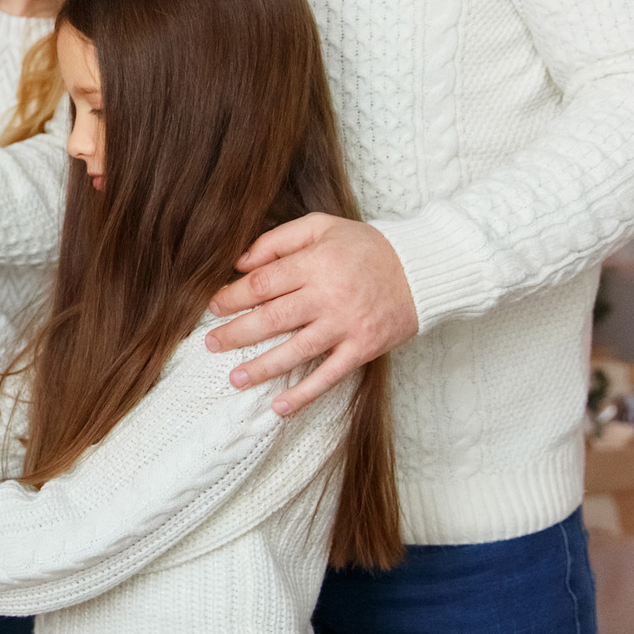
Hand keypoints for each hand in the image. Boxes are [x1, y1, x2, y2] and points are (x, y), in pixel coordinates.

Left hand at [207, 214, 417, 415]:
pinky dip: (304, 393)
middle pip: (272, 317)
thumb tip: (240, 263)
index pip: (263, 283)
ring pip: (295, 350)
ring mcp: (346, 325)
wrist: (422, 269)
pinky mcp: (363, 348)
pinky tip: (279, 406)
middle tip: (211, 343)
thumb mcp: (322, 226)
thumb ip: (279, 240)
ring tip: (235, 378)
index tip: (213, 306)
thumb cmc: (366, 247)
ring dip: (262, 367)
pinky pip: (329, 375)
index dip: (233, 296)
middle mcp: (328, 295)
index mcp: (315, 262)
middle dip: (237, 332)